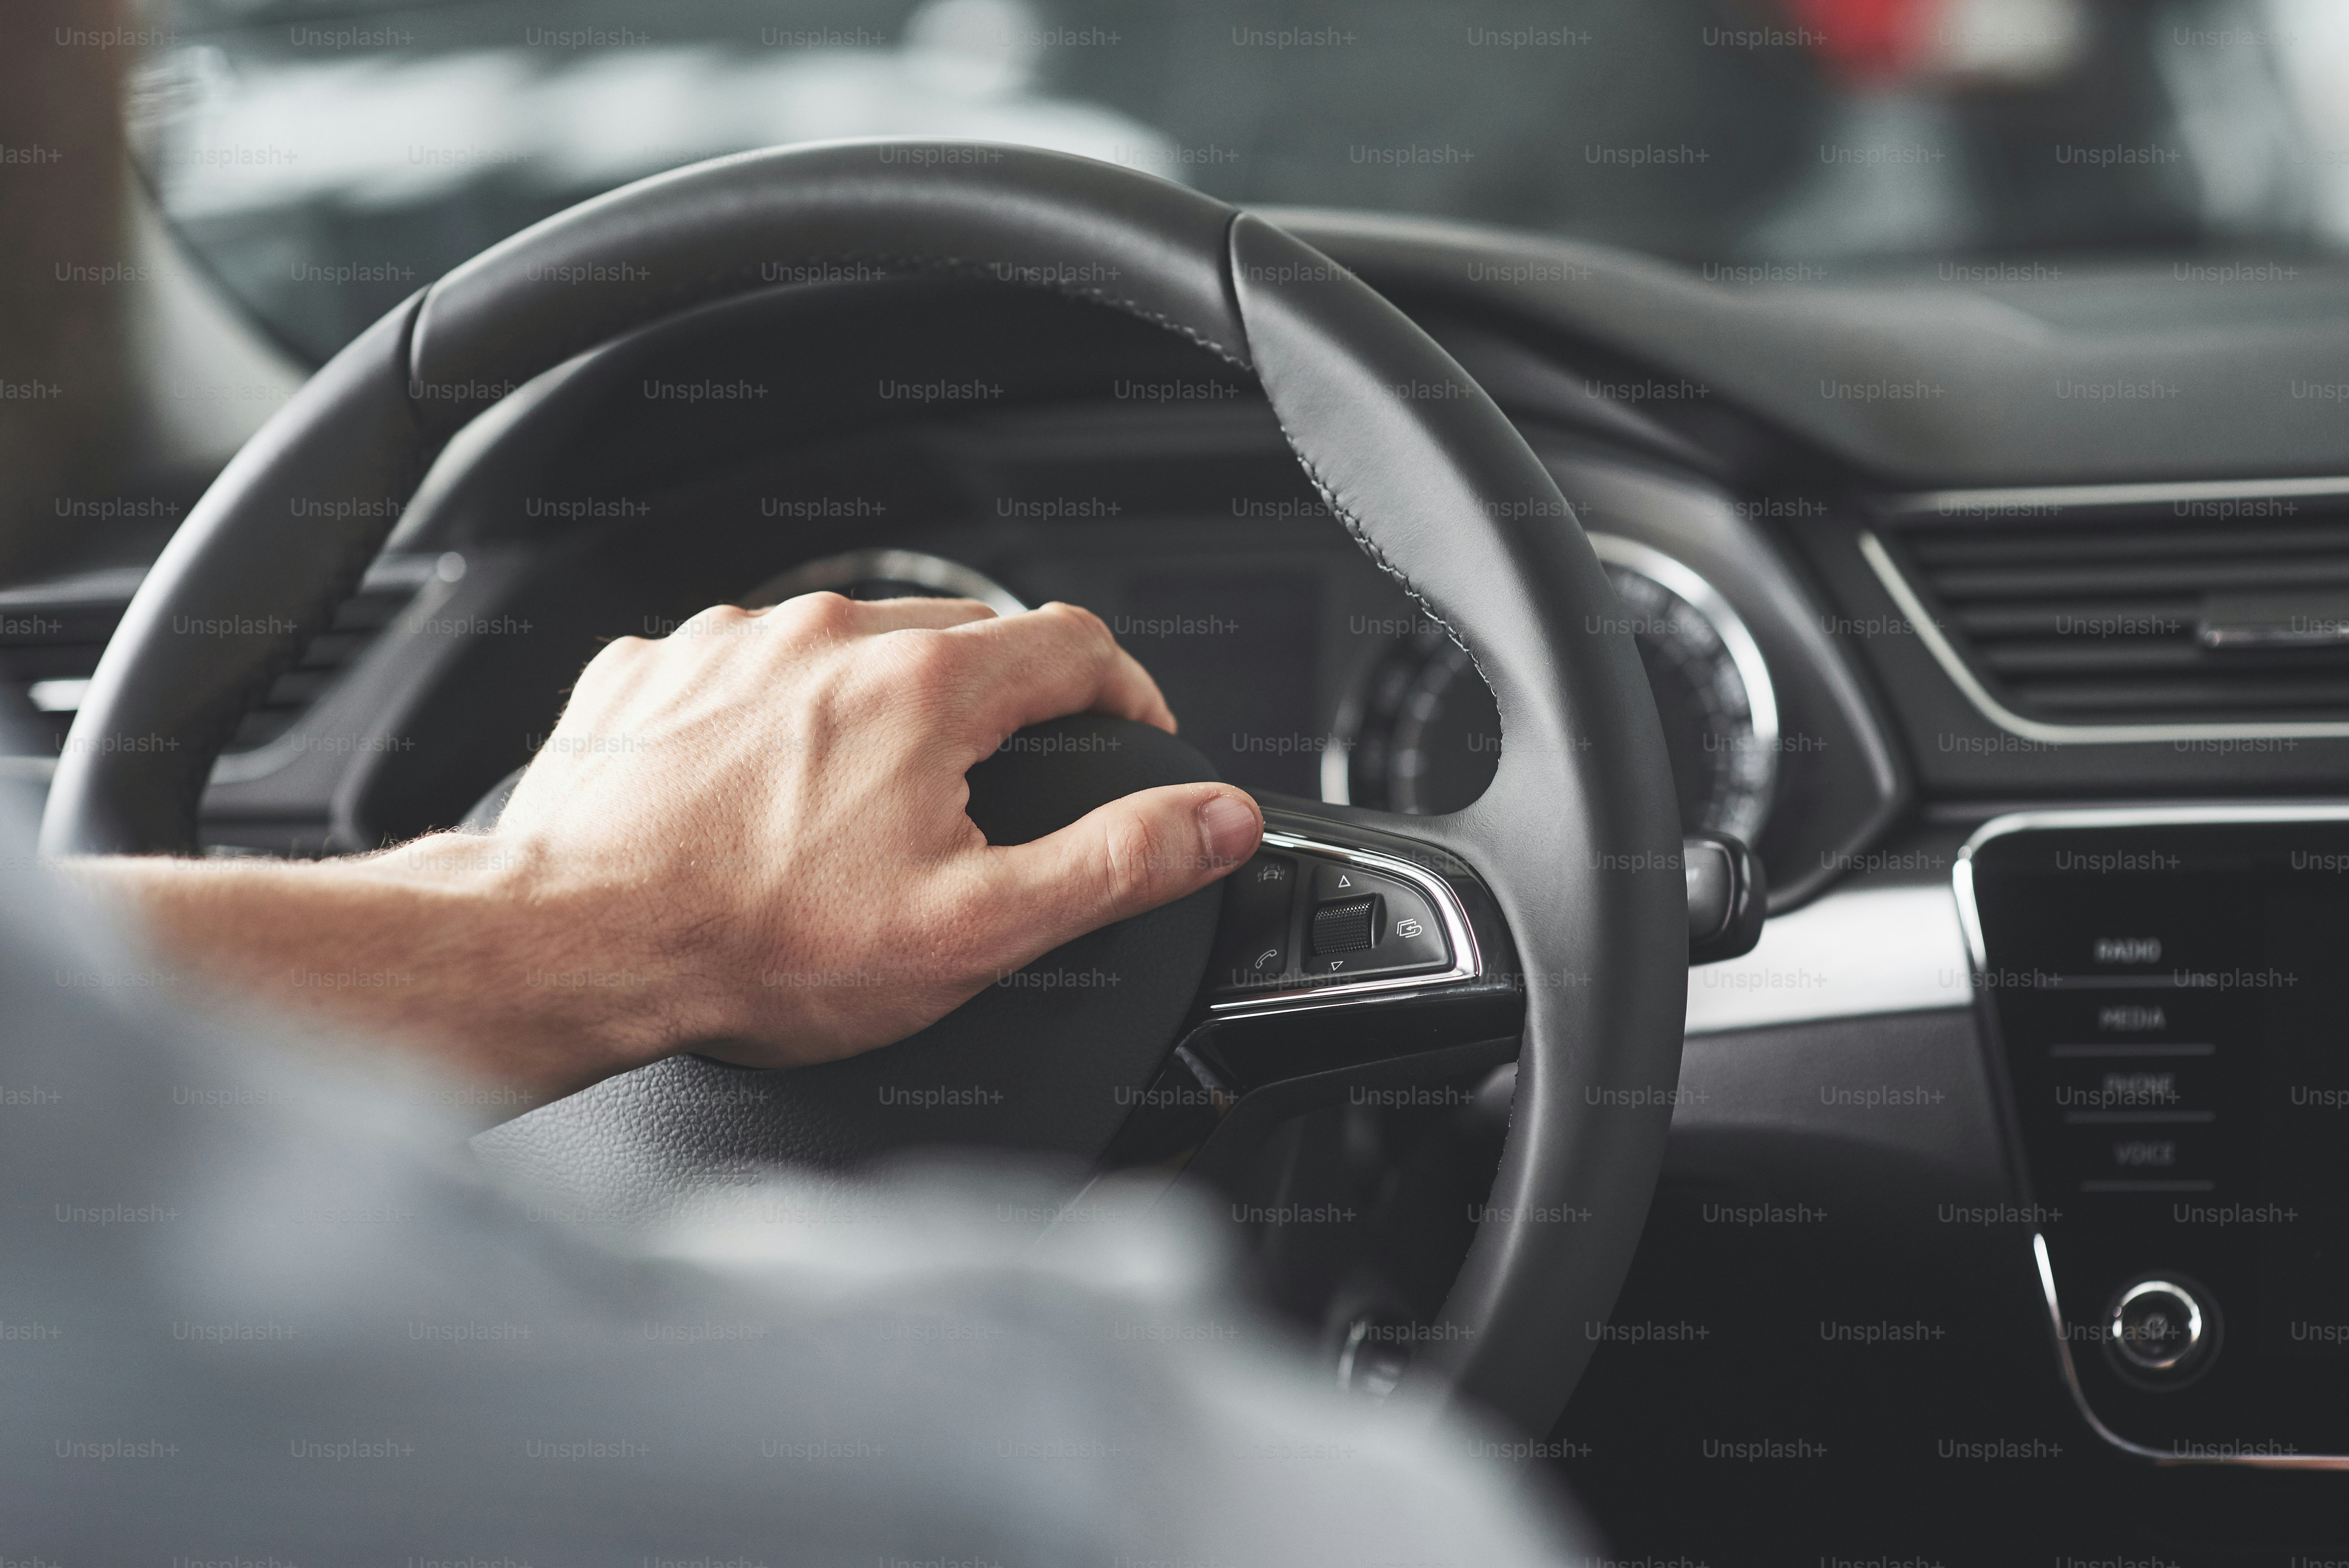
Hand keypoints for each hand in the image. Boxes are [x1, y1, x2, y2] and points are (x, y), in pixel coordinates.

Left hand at [63, 595, 1262, 1099]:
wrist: (571, 945)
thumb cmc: (757, 949)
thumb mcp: (978, 928)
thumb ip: (1116, 861)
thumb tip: (1216, 819)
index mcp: (925, 686)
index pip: (1076, 644)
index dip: (1125, 694)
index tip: (1128, 739)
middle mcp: (829, 636)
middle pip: (966, 638)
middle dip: (1001, 708)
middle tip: (991, 800)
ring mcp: (732, 643)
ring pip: (852, 647)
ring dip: (883, 708)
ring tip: (864, 811)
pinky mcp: (654, 668)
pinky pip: (749, 668)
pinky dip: (777, 717)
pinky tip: (763, 797)